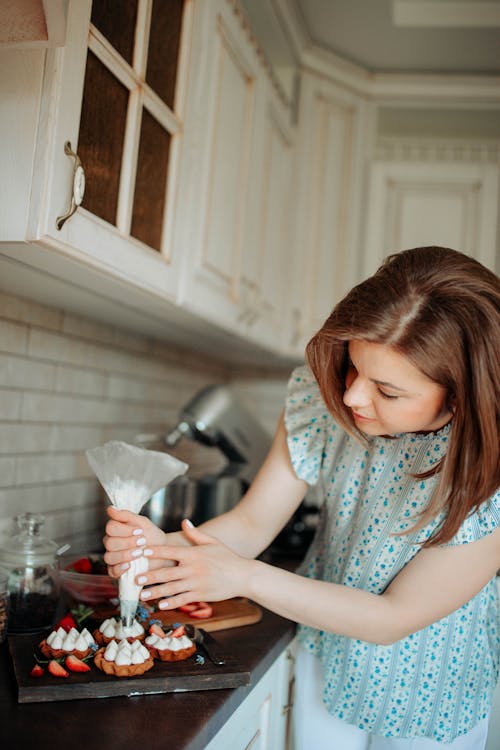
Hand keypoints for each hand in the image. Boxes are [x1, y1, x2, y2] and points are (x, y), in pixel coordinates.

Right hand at [103, 506, 167, 577]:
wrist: (163, 552)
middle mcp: (112, 543)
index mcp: (116, 530)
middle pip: (109, 543)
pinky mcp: (117, 571)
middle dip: (127, 542)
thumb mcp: (142, 523)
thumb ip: (126, 515)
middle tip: (143, 542)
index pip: (110, 528)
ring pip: (109, 557)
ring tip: (140, 553)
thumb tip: (110, 508)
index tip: (140, 531)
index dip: (124, 530)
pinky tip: (129, 565)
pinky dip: (120, 568)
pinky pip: (112, 571)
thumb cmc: (151, 536)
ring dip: (125, 555)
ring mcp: (113, 557)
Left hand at [137, 520, 253, 608]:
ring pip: (171, 588)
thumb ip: (196, 534)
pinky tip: (160, 605)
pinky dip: (170, 603)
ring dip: (156, 592)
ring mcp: (196, 583)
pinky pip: (182, 600)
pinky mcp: (201, 595)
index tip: (141, 552)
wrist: (243, 575)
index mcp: (194, 554)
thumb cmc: (227, 557)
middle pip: (167, 572)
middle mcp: (193, 568)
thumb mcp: (212, 542)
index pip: (170, 551)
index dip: (155, 552)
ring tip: (142, 595)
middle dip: (150, 576)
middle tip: (135, 578)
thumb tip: (184, 522)